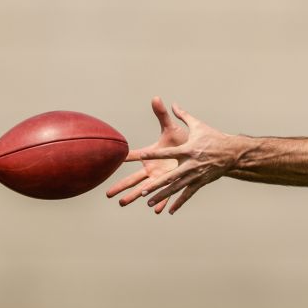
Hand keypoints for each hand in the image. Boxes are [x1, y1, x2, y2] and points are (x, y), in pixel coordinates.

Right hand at [106, 96, 190, 213]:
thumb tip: (156, 97)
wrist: (199, 151)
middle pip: (133, 178)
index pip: (135, 156)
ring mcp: (162, 178)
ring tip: (123, 203)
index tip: (111, 159)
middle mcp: (153, 168)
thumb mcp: (171, 129)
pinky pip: (166, 195)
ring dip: (135, 196)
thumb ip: (162, 115)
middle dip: (121, 185)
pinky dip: (161, 202)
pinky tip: (156, 209)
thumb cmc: (183, 140)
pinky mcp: (173, 184)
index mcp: (151, 155)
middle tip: (107, 193)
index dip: (124, 157)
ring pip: (146, 189)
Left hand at [113, 102, 243, 214]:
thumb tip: (172, 104)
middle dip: (156, 185)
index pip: (166, 152)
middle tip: (142, 191)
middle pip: (170, 177)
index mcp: (188, 149)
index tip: (138, 156)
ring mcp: (196, 175)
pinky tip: (169, 211)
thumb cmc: (214, 137)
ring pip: (176, 188)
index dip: (152, 154)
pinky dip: (179, 202)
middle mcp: (191, 164)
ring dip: (163, 196)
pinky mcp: (201, 182)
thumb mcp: (198, 125)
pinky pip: (188, 194)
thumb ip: (183, 116)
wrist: (233, 152)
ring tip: (149, 202)